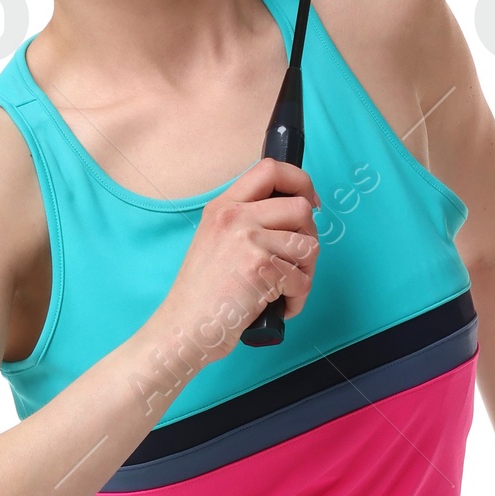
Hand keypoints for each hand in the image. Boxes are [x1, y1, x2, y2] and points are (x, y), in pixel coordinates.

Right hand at [155, 158, 318, 354]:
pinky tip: (278, 307)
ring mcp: (248, 241)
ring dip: (306, 272)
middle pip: (301, 209)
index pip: (271, 168)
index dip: (301, 182)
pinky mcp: (260, 269)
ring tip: (287, 288)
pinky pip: (302, 279)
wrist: (184, 327)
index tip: (310, 204)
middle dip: (310, 238)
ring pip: (309, 245)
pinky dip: (297, 299)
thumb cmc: (203, 294)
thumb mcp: (215, 241)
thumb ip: (246, 222)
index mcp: (224, 206)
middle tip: (297, 261)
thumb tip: (295, 215)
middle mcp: (235, 217)